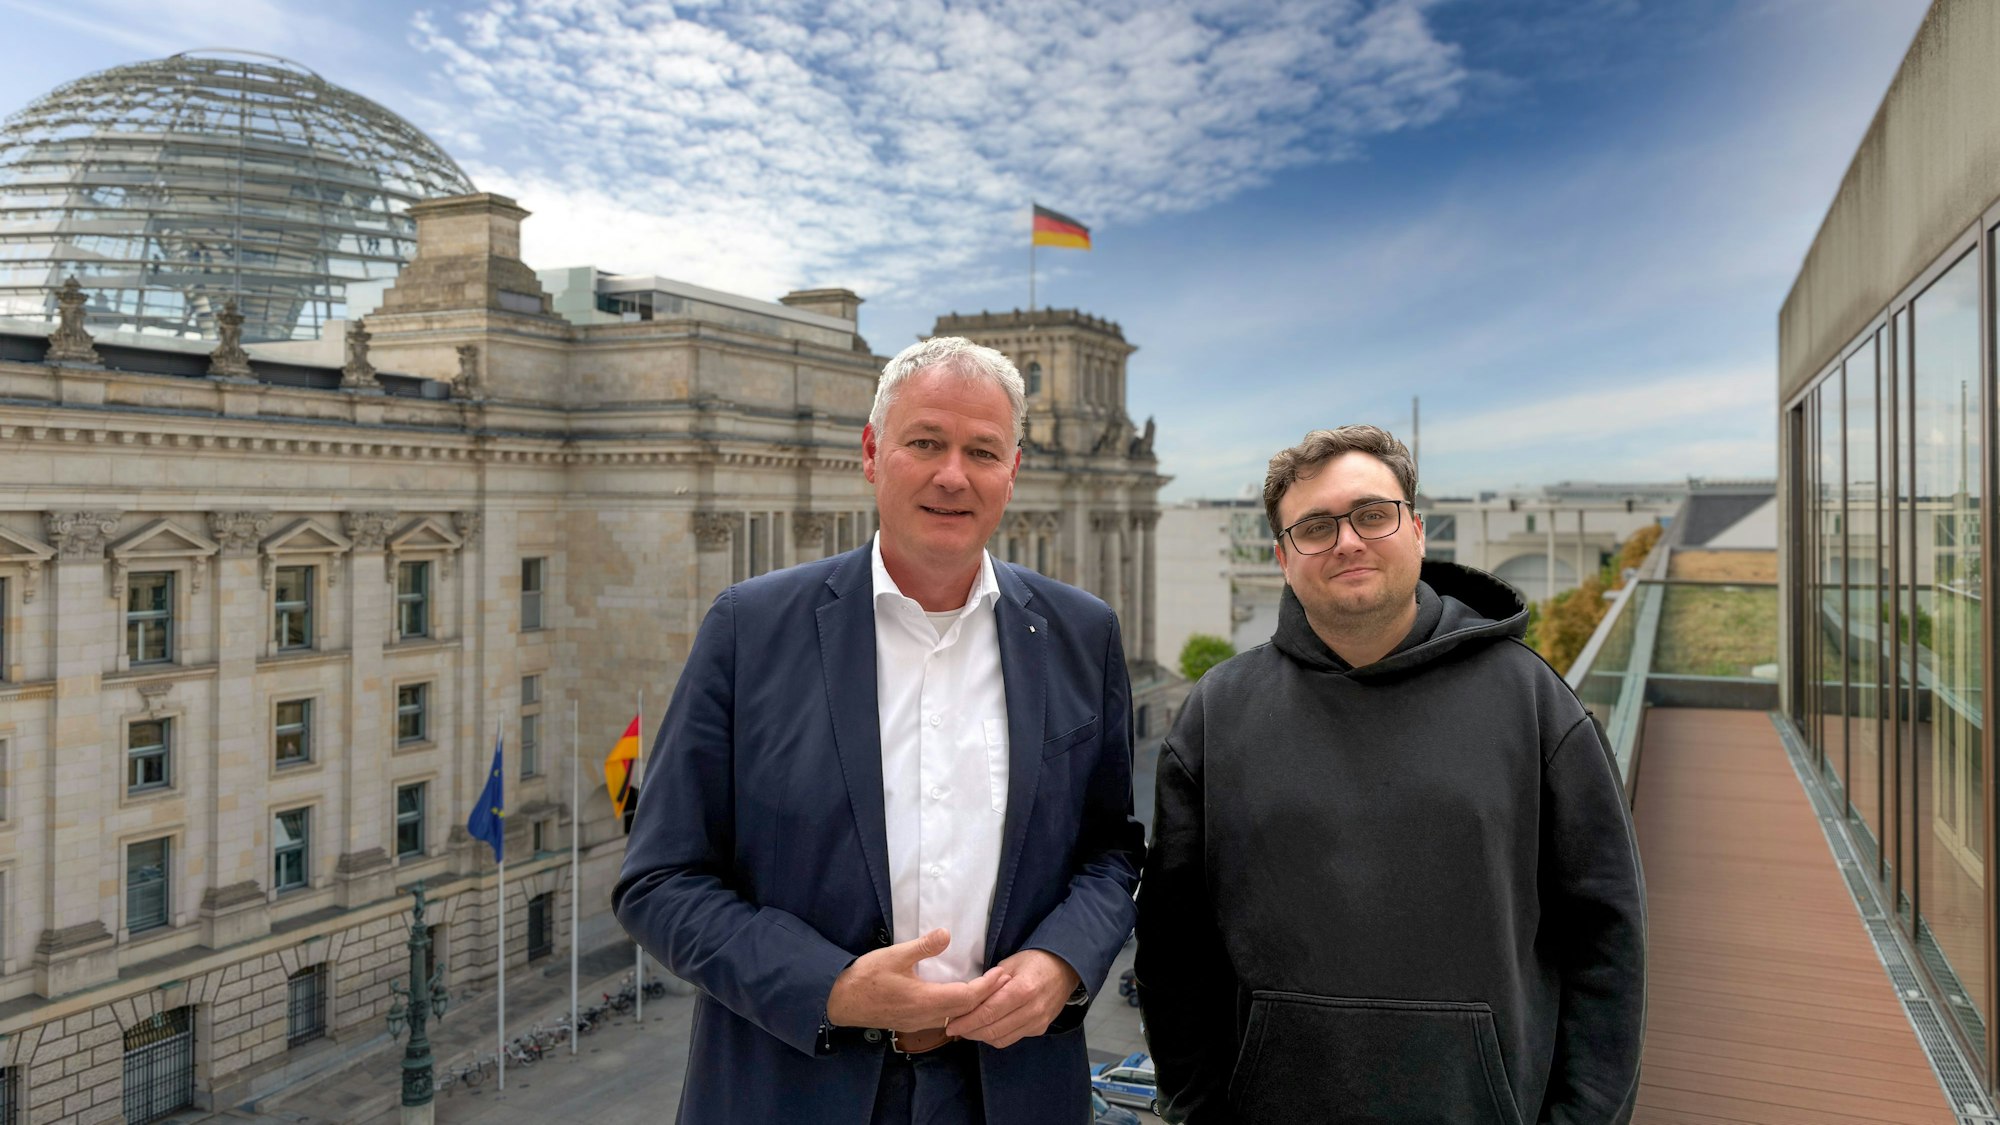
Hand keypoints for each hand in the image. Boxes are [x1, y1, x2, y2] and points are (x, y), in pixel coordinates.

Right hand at [825, 928, 1009, 1032]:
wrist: (841, 1001)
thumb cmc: (866, 977)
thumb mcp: (894, 955)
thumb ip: (923, 946)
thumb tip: (947, 934)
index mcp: (926, 999)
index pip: (967, 997)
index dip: (988, 987)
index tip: (1002, 973)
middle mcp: (927, 1016)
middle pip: (967, 1011)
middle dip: (989, 996)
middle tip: (1005, 980)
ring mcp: (921, 1022)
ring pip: (957, 1018)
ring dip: (976, 1004)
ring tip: (990, 988)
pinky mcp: (914, 1022)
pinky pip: (946, 1019)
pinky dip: (961, 1009)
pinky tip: (963, 998)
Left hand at [944, 949, 1079, 1048]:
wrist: (1065, 969)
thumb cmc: (1034, 961)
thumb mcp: (1009, 964)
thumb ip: (990, 983)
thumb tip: (967, 1000)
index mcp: (1023, 989)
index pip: (989, 1012)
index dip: (967, 1021)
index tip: (951, 1024)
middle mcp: (1032, 1010)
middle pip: (993, 1030)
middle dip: (970, 1032)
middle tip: (954, 1028)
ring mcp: (1038, 1022)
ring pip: (1001, 1039)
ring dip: (981, 1037)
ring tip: (967, 1029)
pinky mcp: (1039, 1029)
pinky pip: (1012, 1038)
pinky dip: (996, 1036)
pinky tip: (986, 1028)